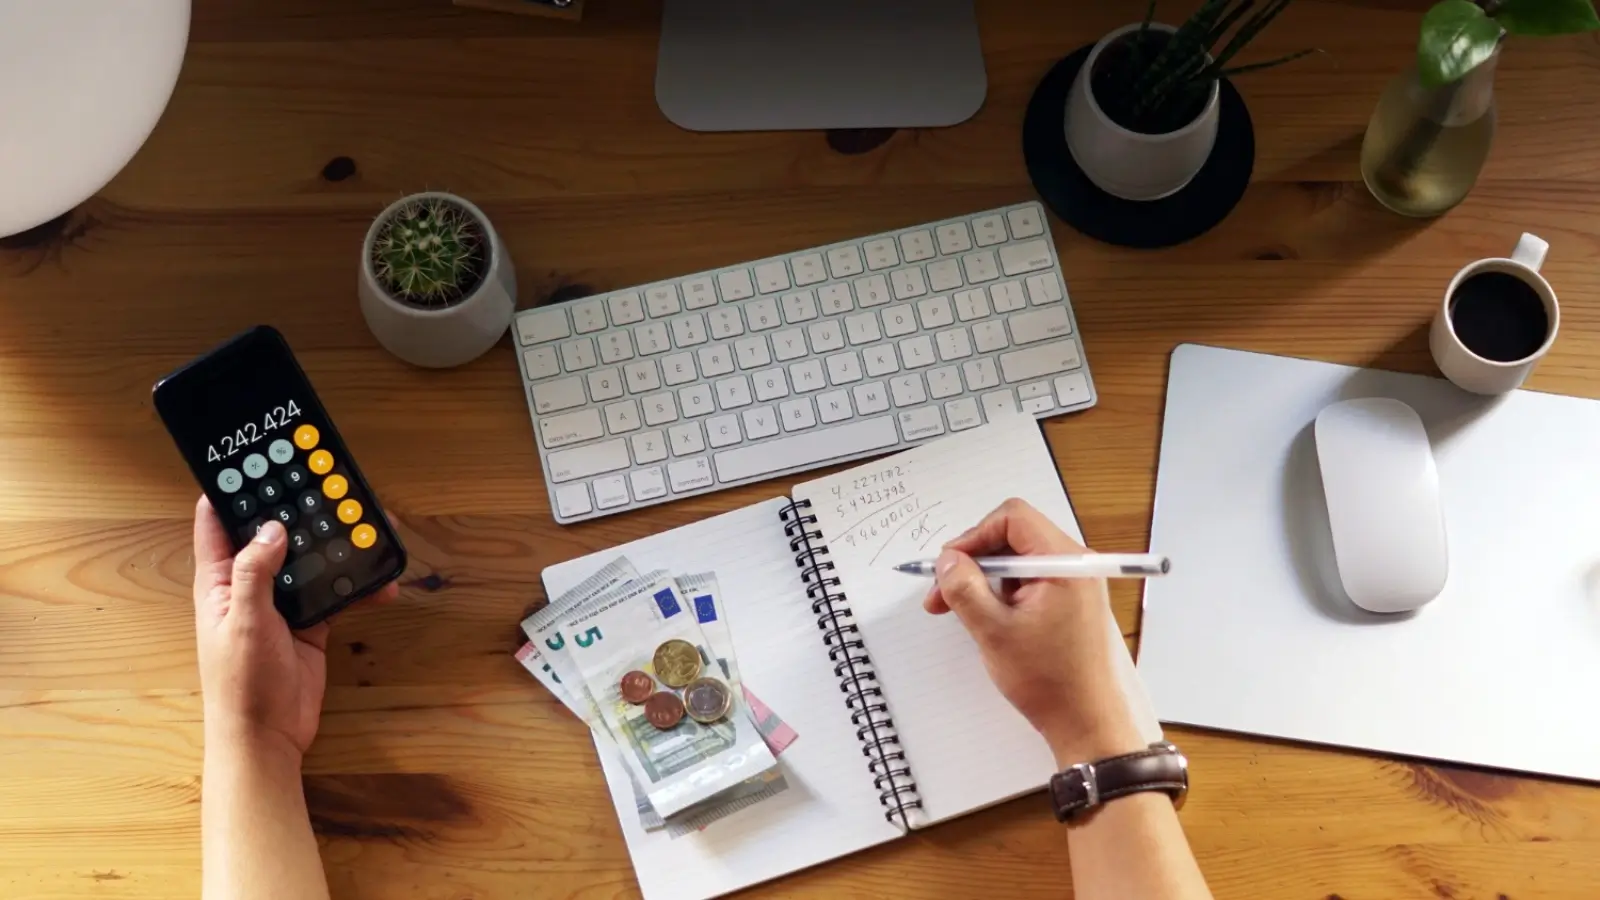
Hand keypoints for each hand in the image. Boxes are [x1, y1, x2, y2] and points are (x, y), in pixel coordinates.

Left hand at [191, 496, 398, 759]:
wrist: (267, 737)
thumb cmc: (241, 685)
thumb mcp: (245, 621)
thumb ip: (256, 572)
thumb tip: (273, 527)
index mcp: (219, 580)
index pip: (216, 521)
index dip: (230, 488)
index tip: (256, 459)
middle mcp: (249, 585)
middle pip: (273, 534)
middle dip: (297, 509)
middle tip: (326, 483)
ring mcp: (281, 603)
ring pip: (310, 560)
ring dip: (336, 545)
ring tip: (364, 526)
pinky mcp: (309, 623)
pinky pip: (335, 593)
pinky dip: (358, 586)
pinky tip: (382, 583)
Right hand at [924, 498, 1145, 764]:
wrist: (1088, 723)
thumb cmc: (1052, 682)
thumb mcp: (994, 631)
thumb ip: (965, 589)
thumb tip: (947, 561)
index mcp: (1065, 564)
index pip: (1013, 518)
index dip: (974, 536)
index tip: (949, 565)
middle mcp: (1075, 566)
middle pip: (1013, 537)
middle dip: (973, 560)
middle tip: (942, 591)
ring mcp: (1074, 584)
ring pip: (1017, 561)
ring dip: (984, 579)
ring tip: (957, 609)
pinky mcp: (1070, 602)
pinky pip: (1028, 582)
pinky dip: (1001, 593)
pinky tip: (983, 617)